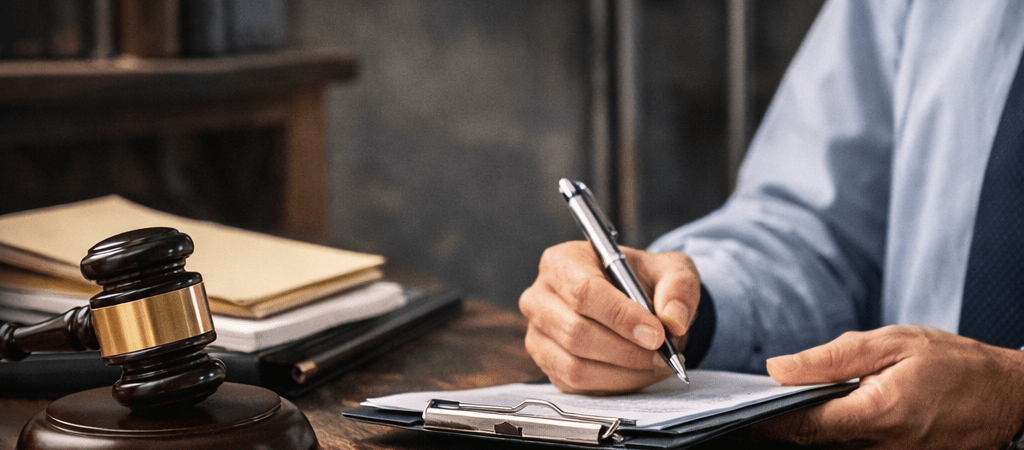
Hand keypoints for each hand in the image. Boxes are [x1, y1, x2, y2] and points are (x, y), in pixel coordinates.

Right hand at [519, 241, 700, 394]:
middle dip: (626, 350)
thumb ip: (678, 288)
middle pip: (576, 332)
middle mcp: (540, 296)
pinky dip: (614, 385)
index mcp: (563, 261)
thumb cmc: (642, 280)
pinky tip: (639, 373)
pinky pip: (576, 384)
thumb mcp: (670, 269)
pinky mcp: (546, 362)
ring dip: (623, 372)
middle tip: (663, 355)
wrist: (631, 299)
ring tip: (656, 365)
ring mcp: (538, 332)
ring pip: (575, 365)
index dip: (621, 317)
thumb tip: (673, 321)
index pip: (584, 292)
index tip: (656, 334)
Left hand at [758, 325, 1023, 448]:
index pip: (801, 426)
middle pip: (810, 443)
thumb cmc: (954, 364)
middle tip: (750, 406)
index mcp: (875, 415)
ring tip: (781, 406)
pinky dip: (831, 436)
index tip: (737, 411)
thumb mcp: (892, 344)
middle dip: (778, 426)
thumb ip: (831, 359)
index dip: (765, 421)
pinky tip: (821, 414)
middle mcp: (880, 448)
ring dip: (804, 431)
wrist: (1009, 396)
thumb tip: (777, 369)